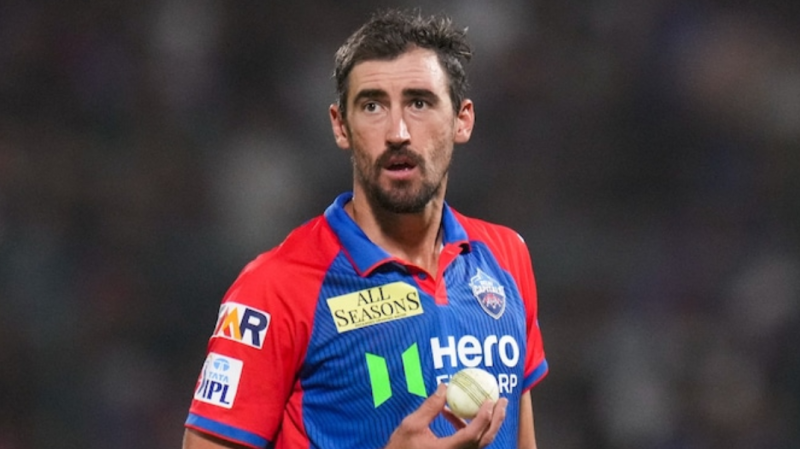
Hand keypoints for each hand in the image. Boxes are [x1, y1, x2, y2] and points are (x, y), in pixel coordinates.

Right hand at [384, 383, 508, 448]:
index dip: (484, 417)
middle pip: (484, 439)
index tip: (490, 400)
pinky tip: (453, 414)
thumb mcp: (412, 424)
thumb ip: (430, 406)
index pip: (473, 434)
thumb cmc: (401, 447)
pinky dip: (468, 427)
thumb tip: (444, 386)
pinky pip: (468, 441)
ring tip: (488, 404)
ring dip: (487, 422)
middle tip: (502, 401)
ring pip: (480, 441)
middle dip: (496, 419)